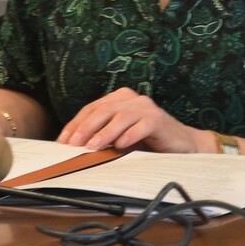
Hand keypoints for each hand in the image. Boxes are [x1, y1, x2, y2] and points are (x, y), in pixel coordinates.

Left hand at [57, 87, 208, 153]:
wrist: (181, 144)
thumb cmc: (147, 141)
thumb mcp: (120, 136)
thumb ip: (102, 135)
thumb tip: (75, 146)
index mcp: (119, 98)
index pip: (92, 108)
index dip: (76, 124)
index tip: (63, 140)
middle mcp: (132, 99)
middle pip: (103, 110)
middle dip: (85, 128)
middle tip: (72, 144)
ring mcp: (146, 108)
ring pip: (120, 117)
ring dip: (104, 133)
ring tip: (92, 146)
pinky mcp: (158, 120)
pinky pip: (141, 126)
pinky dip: (129, 136)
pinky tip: (120, 146)